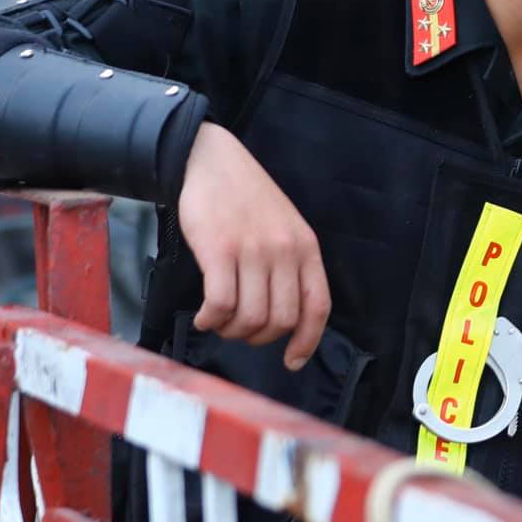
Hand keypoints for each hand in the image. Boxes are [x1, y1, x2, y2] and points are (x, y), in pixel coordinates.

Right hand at [177, 122, 330, 369]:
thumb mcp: (284, 228)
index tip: (292, 360)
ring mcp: (253, 251)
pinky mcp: (219, 250)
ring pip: (250, 318)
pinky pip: (221, 304)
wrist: (210, 161)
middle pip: (281, 320)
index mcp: (306, 248)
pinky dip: (211, 320)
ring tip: (219, 322)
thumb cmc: (246, 199)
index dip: (307, 341)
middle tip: (239, 330)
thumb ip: (289, 266)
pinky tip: (204, 317)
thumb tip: (284, 317)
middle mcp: (284, 251)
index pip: (317, 307)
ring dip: (231, 331)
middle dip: (258, 337)